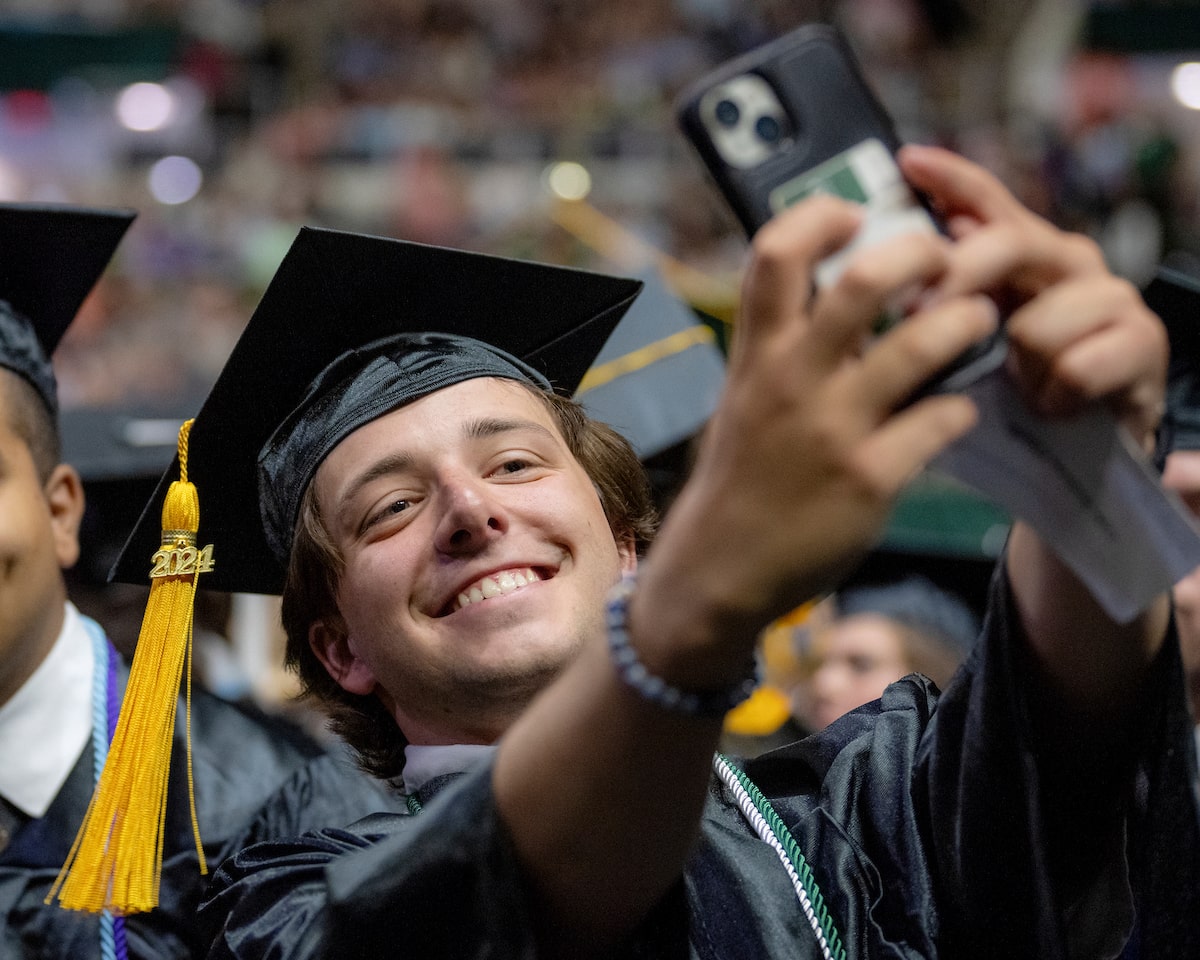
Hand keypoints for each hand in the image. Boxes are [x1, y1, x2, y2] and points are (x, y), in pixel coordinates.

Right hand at [632, 193, 996, 683]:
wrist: (720, 568)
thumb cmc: (740, 475)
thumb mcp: (743, 397)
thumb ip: (782, 345)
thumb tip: (838, 288)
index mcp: (755, 353)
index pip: (777, 252)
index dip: (823, 214)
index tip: (858, 214)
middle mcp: (792, 380)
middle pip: (866, 280)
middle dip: (922, 252)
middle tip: (947, 258)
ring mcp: (833, 429)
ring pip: (926, 342)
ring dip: (968, 321)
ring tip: (978, 321)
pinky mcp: (870, 478)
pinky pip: (943, 419)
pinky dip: (963, 405)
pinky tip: (958, 410)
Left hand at [900, 144, 1167, 452]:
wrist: (1086, 445)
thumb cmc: (1017, 389)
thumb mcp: (969, 343)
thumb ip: (940, 300)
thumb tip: (890, 265)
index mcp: (1025, 253)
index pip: (988, 201)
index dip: (950, 179)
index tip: (907, 161)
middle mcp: (1070, 261)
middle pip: (1008, 244)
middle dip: (955, 280)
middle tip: (915, 318)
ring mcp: (1112, 297)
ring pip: (1034, 324)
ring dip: (1018, 369)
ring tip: (1021, 386)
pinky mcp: (1144, 341)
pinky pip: (1075, 366)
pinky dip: (1054, 397)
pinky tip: (1055, 405)